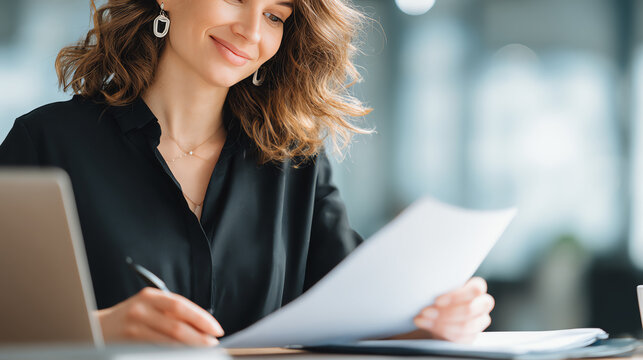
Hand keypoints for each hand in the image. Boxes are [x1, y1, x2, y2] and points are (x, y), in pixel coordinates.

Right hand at [96, 287, 223, 345]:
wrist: (99, 327)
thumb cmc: (133, 317)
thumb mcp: (150, 306)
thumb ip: (173, 312)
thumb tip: (204, 327)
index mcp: (150, 296)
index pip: (181, 306)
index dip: (202, 319)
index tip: (216, 329)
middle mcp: (141, 309)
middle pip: (176, 326)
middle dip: (199, 337)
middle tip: (213, 344)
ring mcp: (133, 327)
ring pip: (168, 341)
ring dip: (188, 348)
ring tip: (202, 350)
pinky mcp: (127, 342)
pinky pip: (155, 350)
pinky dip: (172, 353)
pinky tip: (182, 355)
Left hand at [388, 277, 493, 342]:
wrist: (431, 312)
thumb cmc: (435, 294)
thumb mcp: (437, 284)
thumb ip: (438, 280)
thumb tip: (419, 267)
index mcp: (476, 288)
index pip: (477, 289)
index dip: (457, 296)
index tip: (436, 300)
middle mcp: (481, 305)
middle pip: (470, 310)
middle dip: (445, 312)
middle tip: (425, 310)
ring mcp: (478, 323)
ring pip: (465, 326)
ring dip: (440, 322)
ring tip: (421, 318)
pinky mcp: (471, 337)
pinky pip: (460, 338)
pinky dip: (440, 332)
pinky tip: (426, 325)